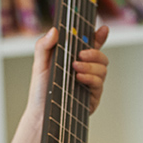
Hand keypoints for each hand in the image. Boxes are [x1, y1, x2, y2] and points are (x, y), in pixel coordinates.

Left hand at [8, 24, 110, 142]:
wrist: (41, 113)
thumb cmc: (40, 90)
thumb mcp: (39, 65)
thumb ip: (44, 46)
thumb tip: (54, 30)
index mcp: (74, 59)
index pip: (91, 44)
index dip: (99, 36)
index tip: (102, 29)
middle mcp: (85, 70)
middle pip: (101, 56)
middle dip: (94, 52)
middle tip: (80, 55)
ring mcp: (91, 83)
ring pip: (103, 69)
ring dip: (91, 66)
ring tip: (76, 69)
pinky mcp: (93, 97)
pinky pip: (99, 84)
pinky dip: (91, 78)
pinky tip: (80, 78)